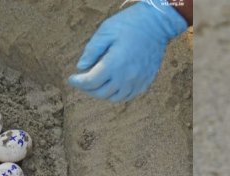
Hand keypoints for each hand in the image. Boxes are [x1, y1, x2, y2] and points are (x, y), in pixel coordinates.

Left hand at [68, 1, 187, 101]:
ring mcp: (137, 82)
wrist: (157, 24)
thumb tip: (82, 67)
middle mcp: (126, 77)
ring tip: (97, 84)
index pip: (90, 82)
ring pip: (115, 98)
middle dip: (88, 89)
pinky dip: (117, 94)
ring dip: (102, 93)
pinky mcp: (145, 82)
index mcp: (114, 64)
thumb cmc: (130, 24)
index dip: (78, 82)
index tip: (72, 78)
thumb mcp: (105, 31)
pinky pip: (128, 96)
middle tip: (82, 82)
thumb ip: (92, 50)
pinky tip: (113, 85)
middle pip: (101, 93)